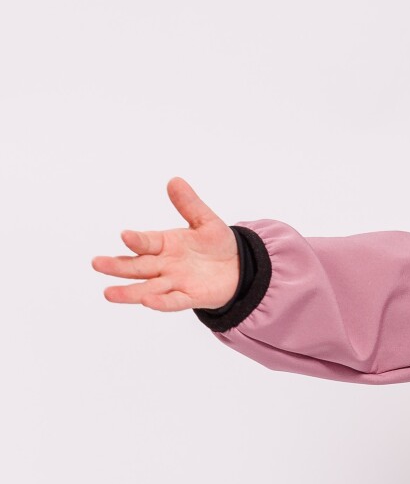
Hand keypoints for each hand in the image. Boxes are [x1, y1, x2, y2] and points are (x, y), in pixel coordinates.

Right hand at [91, 177, 239, 311]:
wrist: (239, 268)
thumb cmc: (218, 244)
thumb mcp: (205, 221)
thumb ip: (189, 204)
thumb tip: (175, 181)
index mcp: (165, 244)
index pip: (146, 242)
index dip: (136, 240)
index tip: (125, 236)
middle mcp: (164, 264)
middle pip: (138, 266)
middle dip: (117, 266)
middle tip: (97, 263)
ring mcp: (175, 282)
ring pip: (148, 288)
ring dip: (129, 291)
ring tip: (109, 293)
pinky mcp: (189, 297)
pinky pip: (173, 301)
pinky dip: (161, 302)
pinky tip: (147, 302)